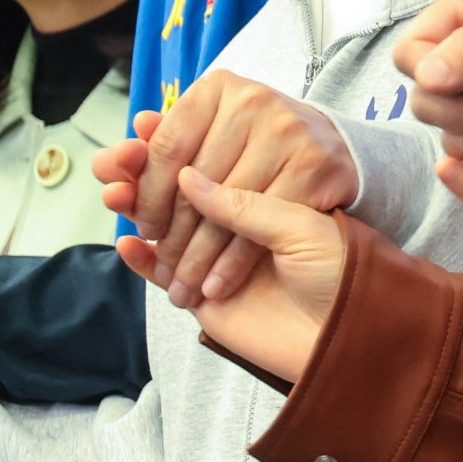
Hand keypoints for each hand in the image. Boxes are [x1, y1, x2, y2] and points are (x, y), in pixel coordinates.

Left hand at [97, 74, 359, 308]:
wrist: (327, 145)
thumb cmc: (250, 143)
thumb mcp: (205, 136)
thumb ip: (154, 151)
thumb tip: (105, 166)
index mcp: (217, 87)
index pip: (165, 149)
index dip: (147, 196)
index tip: (143, 230)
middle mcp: (253, 102)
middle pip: (195, 184)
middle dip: (174, 236)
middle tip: (163, 269)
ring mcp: (287, 133)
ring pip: (227, 211)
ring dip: (200, 258)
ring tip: (184, 287)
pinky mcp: (314, 166)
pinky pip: (263, 226)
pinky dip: (235, 263)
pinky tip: (218, 283)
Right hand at [123, 166, 353, 383]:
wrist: (350, 337)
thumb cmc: (341, 273)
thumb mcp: (300, 227)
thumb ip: (245, 205)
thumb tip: (186, 178)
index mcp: (263, 188)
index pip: (208, 159)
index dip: (175, 145)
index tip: (147, 124)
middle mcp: (236, 216)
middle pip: (176, 190)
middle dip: (143, 174)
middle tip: (115, 158)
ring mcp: (213, 252)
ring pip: (162, 226)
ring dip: (134, 208)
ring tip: (112, 193)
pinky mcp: (199, 291)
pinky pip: (160, 272)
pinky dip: (141, 259)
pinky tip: (127, 242)